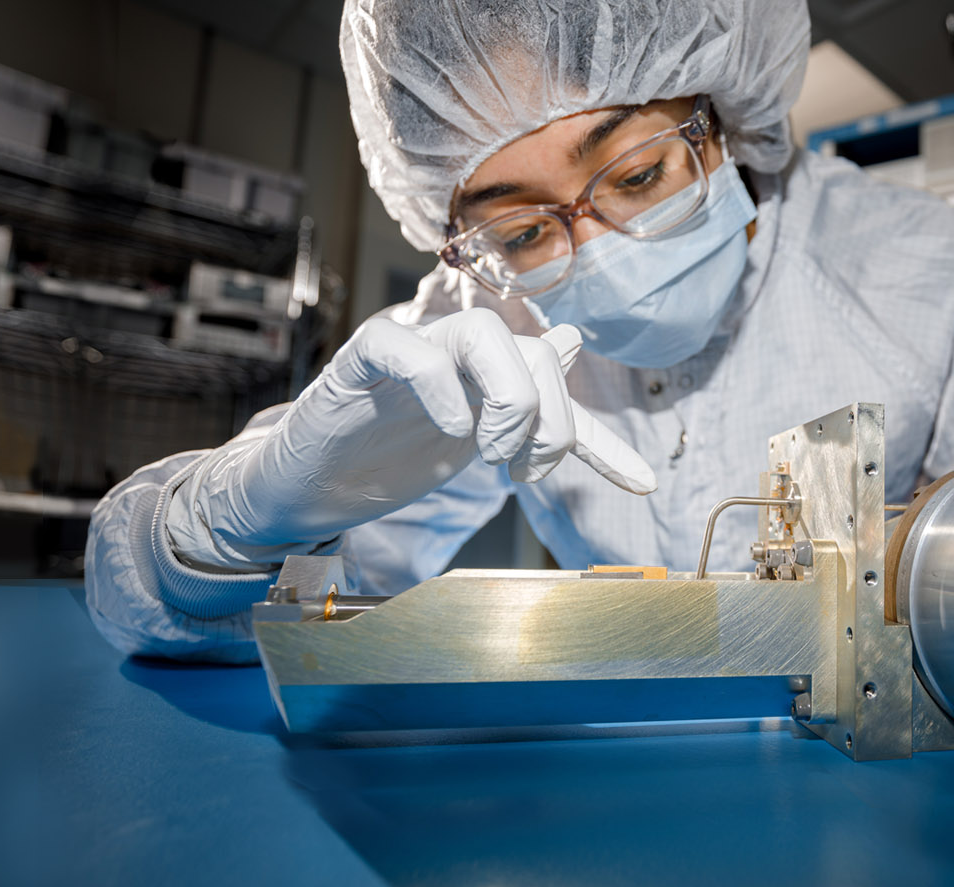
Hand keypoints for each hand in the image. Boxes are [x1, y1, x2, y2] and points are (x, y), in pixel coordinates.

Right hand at [199, 307, 654, 551]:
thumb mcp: (476, 438)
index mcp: (491, 373)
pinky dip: (438, 385)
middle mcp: (459, 352)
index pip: (563, 389)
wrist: (312, 483)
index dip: (603, 441)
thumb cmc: (390, 454)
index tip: (640, 485)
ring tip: (492, 452)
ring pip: (483, 334)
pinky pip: (404, 346)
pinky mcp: (361, 362)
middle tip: (525, 471)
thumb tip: (573, 341)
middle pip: (534, 352)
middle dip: (549, 421)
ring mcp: (412, 351)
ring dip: (508, 400)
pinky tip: (451, 428)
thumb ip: (531, 405)